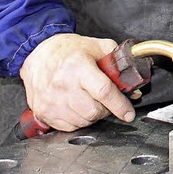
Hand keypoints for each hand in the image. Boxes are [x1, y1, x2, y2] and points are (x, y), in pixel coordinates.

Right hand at [19, 33, 135, 131]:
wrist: (39, 53)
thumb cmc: (69, 50)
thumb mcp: (97, 46)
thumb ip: (118, 62)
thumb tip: (133, 86)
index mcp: (79, 66)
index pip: (104, 91)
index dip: (119, 105)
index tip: (128, 113)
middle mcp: (64, 85)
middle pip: (94, 111)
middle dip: (105, 109)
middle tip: (104, 100)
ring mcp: (52, 101)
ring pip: (83, 122)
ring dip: (92, 115)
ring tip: (89, 100)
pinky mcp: (44, 112)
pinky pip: (69, 127)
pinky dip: (78, 120)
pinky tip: (77, 106)